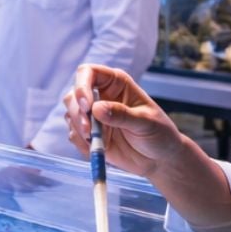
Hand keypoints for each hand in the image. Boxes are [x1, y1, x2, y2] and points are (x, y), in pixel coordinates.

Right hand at [62, 64, 186, 177]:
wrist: (160, 160)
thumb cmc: (159, 134)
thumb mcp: (145, 123)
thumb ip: (122, 115)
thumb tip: (96, 109)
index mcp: (116, 83)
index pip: (88, 72)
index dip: (82, 85)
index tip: (87, 105)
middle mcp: (101, 96)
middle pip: (73, 95)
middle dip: (77, 113)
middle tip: (89, 130)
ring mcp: (94, 116)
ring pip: (71, 115)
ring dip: (79, 129)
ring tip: (97, 142)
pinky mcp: (90, 135)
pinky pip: (74, 136)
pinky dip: (82, 144)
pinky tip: (99, 149)